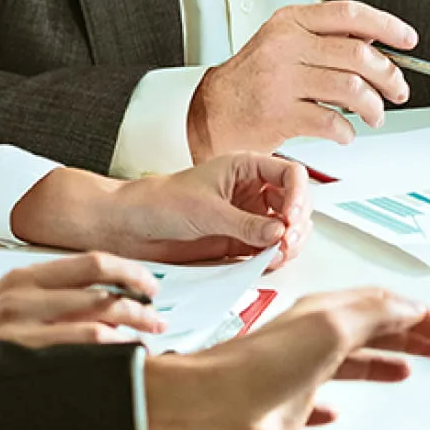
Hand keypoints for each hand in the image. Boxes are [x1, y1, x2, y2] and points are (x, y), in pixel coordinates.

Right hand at [0, 252, 165, 350]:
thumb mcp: (3, 310)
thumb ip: (44, 302)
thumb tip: (94, 305)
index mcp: (23, 278)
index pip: (90, 261)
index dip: (128, 270)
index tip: (150, 285)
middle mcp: (23, 293)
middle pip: (100, 283)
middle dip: (140, 299)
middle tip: (159, 316)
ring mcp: (21, 322)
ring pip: (97, 313)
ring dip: (132, 325)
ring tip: (150, 338)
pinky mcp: (20, 350)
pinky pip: (79, 345)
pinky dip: (109, 349)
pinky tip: (124, 358)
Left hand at [12, 154, 310, 265]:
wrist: (130, 227)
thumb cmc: (159, 202)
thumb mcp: (206, 210)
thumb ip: (246, 223)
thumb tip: (279, 233)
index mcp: (246, 168)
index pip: (291, 174)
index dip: (299, 195)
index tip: (291, 217)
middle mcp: (251, 192)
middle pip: (296, 205)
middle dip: (297, 224)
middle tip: (286, 242)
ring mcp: (247, 218)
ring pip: (287, 231)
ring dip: (290, 244)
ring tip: (277, 254)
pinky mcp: (239, 243)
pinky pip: (268, 251)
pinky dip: (273, 258)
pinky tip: (266, 261)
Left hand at [144, 288, 429, 429]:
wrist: (214, 407)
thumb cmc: (260, 365)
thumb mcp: (331, 324)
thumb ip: (374, 313)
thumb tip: (408, 307)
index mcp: (325, 313)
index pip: (383, 305)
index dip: (419, 315)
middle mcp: (313, 339)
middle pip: (373, 331)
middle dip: (409, 335)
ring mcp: (301, 373)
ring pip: (352, 362)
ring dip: (383, 361)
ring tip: (409, 366)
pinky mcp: (288, 408)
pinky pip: (320, 402)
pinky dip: (339, 401)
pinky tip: (342, 410)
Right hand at [188, 0, 415, 159]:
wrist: (212, 113)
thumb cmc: (251, 82)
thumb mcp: (283, 45)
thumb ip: (323, 41)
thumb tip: (376, 49)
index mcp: (290, 22)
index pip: (349, 14)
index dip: (387, 25)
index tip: (408, 40)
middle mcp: (285, 46)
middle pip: (358, 53)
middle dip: (389, 75)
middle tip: (397, 90)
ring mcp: (281, 79)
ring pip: (351, 88)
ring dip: (374, 106)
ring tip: (375, 115)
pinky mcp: (279, 113)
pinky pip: (331, 120)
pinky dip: (347, 130)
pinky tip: (345, 132)